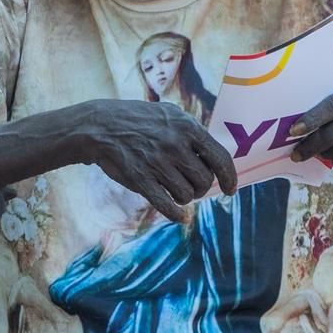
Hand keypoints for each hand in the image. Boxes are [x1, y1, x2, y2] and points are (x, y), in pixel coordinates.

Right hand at [83, 100, 236, 222]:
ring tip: (175, 189)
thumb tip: (218, 159)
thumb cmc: (141, 121)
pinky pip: (167, 205)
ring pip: (187, 195)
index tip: (230, 190)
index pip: (220, 158)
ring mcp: (157, 162)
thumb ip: (194, 134)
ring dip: (185, 198)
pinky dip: (177, 215)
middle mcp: (175, 145)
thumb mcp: (171, 115)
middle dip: (201, 188)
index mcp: (187, 127)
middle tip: (191, 185)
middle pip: (204, 181)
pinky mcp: (140, 179)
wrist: (102, 126)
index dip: (229, 178)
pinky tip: (181, 216)